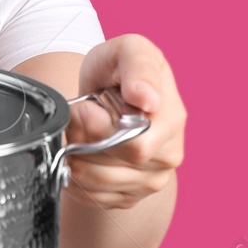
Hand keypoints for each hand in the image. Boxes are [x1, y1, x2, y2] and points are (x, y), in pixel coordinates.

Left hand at [64, 33, 184, 209]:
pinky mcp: (131, 196)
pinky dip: (74, 178)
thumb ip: (139, 67)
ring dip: (76, 157)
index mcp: (172, 120)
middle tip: (78, 116)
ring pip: (99, 185)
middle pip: (113, 168)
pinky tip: (79, 154)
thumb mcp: (129, 49)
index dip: (99, 129)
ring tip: (78, 133)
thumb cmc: (119, 68)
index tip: (87, 106)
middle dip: (82, 141)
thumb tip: (148, 99)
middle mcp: (168, 154)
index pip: (135, 146)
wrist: (108, 90)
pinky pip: (94, 198)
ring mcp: (152, 179)